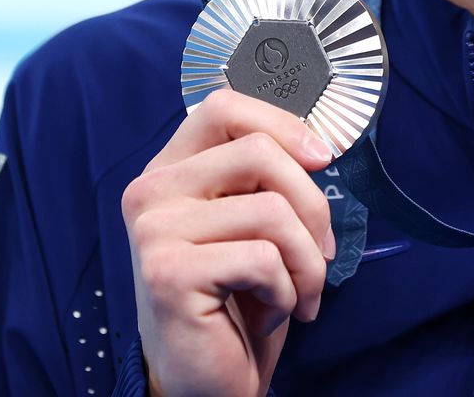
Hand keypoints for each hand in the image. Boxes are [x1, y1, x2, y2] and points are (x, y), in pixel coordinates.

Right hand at [121, 89, 336, 396]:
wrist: (209, 384)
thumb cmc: (237, 303)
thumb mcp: (252, 226)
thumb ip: (264, 179)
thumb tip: (319, 142)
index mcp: (170, 170)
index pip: (222, 106)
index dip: (283, 123)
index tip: (322, 159)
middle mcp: (151, 191)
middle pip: (260, 152)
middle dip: (314, 207)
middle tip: (320, 254)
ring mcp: (154, 230)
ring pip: (273, 210)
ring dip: (308, 263)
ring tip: (296, 294)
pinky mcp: (168, 272)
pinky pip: (264, 259)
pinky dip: (286, 292)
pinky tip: (268, 315)